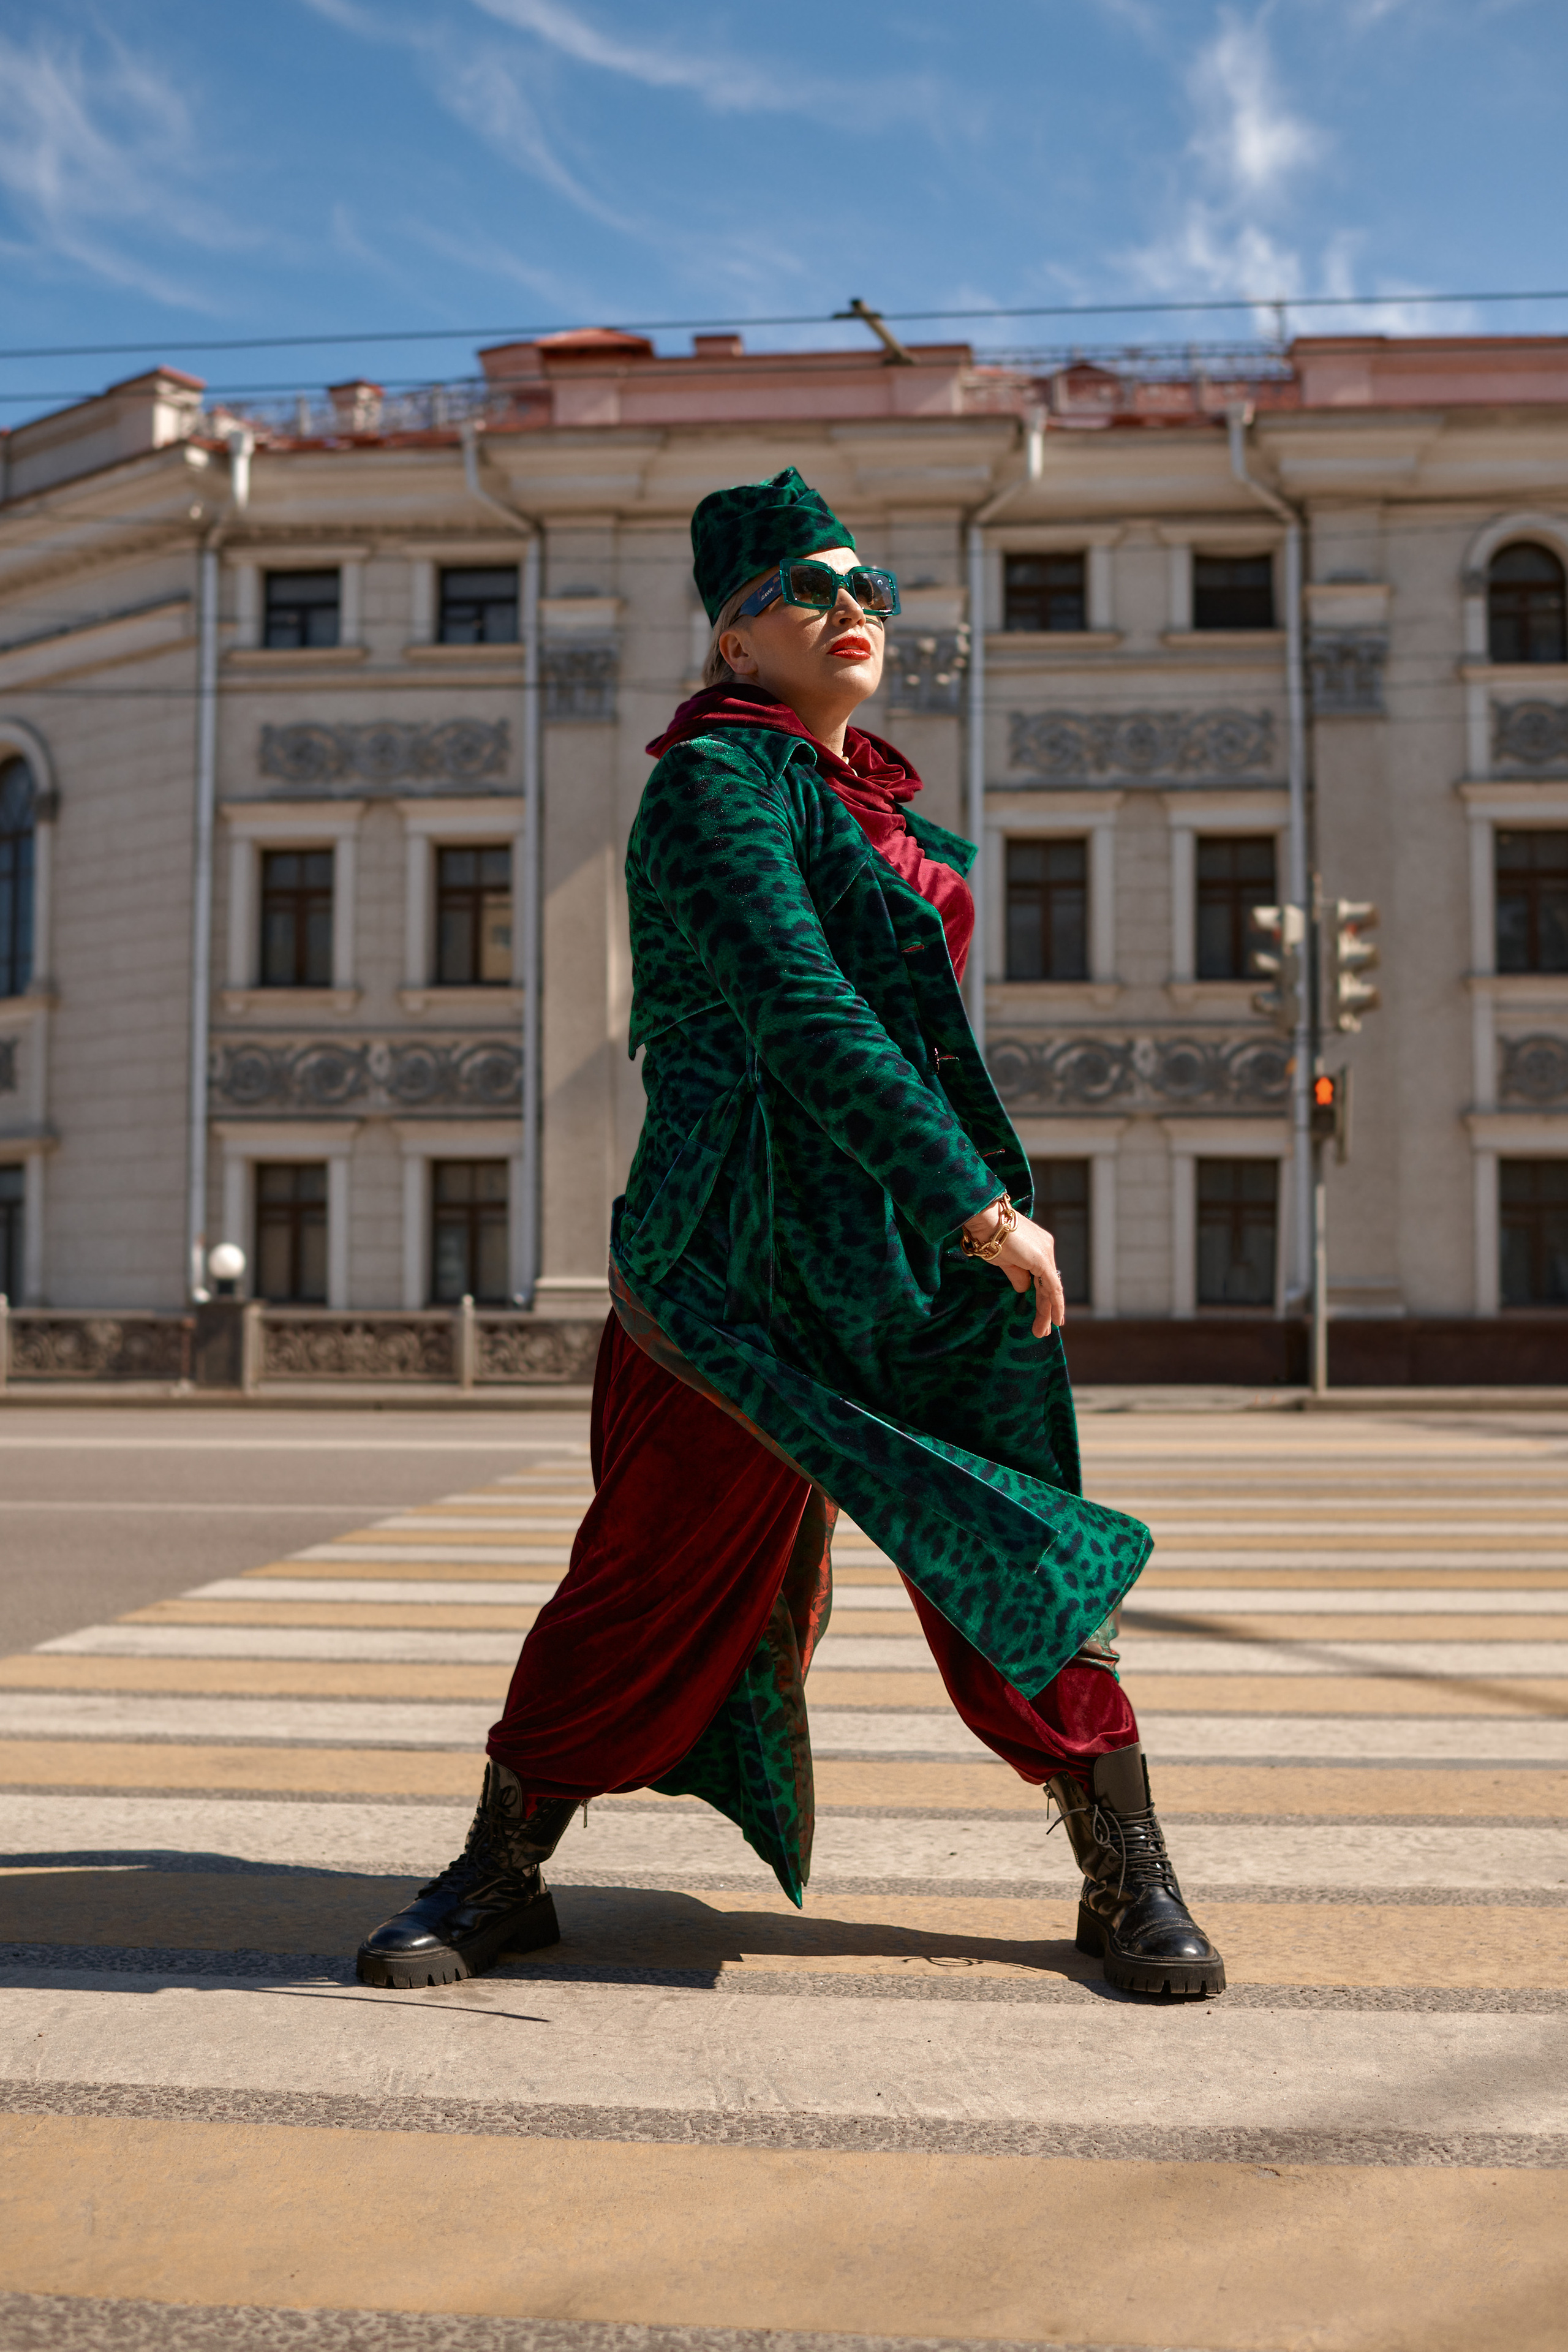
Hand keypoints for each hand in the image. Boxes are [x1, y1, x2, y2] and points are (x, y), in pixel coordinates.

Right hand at [962, 1199, 1066, 1337]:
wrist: (985, 1219)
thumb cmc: (989, 1236)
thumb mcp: (1004, 1261)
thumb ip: (1017, 1275)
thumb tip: (1023, 1289)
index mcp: (1038, 1245)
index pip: (1044, 1276)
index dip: (1044, 1296)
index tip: (1044, 1313)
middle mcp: (1046, 1247)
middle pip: (1049, 1284)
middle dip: (1047, 1308)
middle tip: (1044, 1328)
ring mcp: (1046, 1252)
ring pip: (1051, 1288)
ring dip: (1047, 1311)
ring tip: (1043, 1331)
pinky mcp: (1043, 1260)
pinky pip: (1052, 1287)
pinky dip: (1055, 1304)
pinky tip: (1055, 1319)